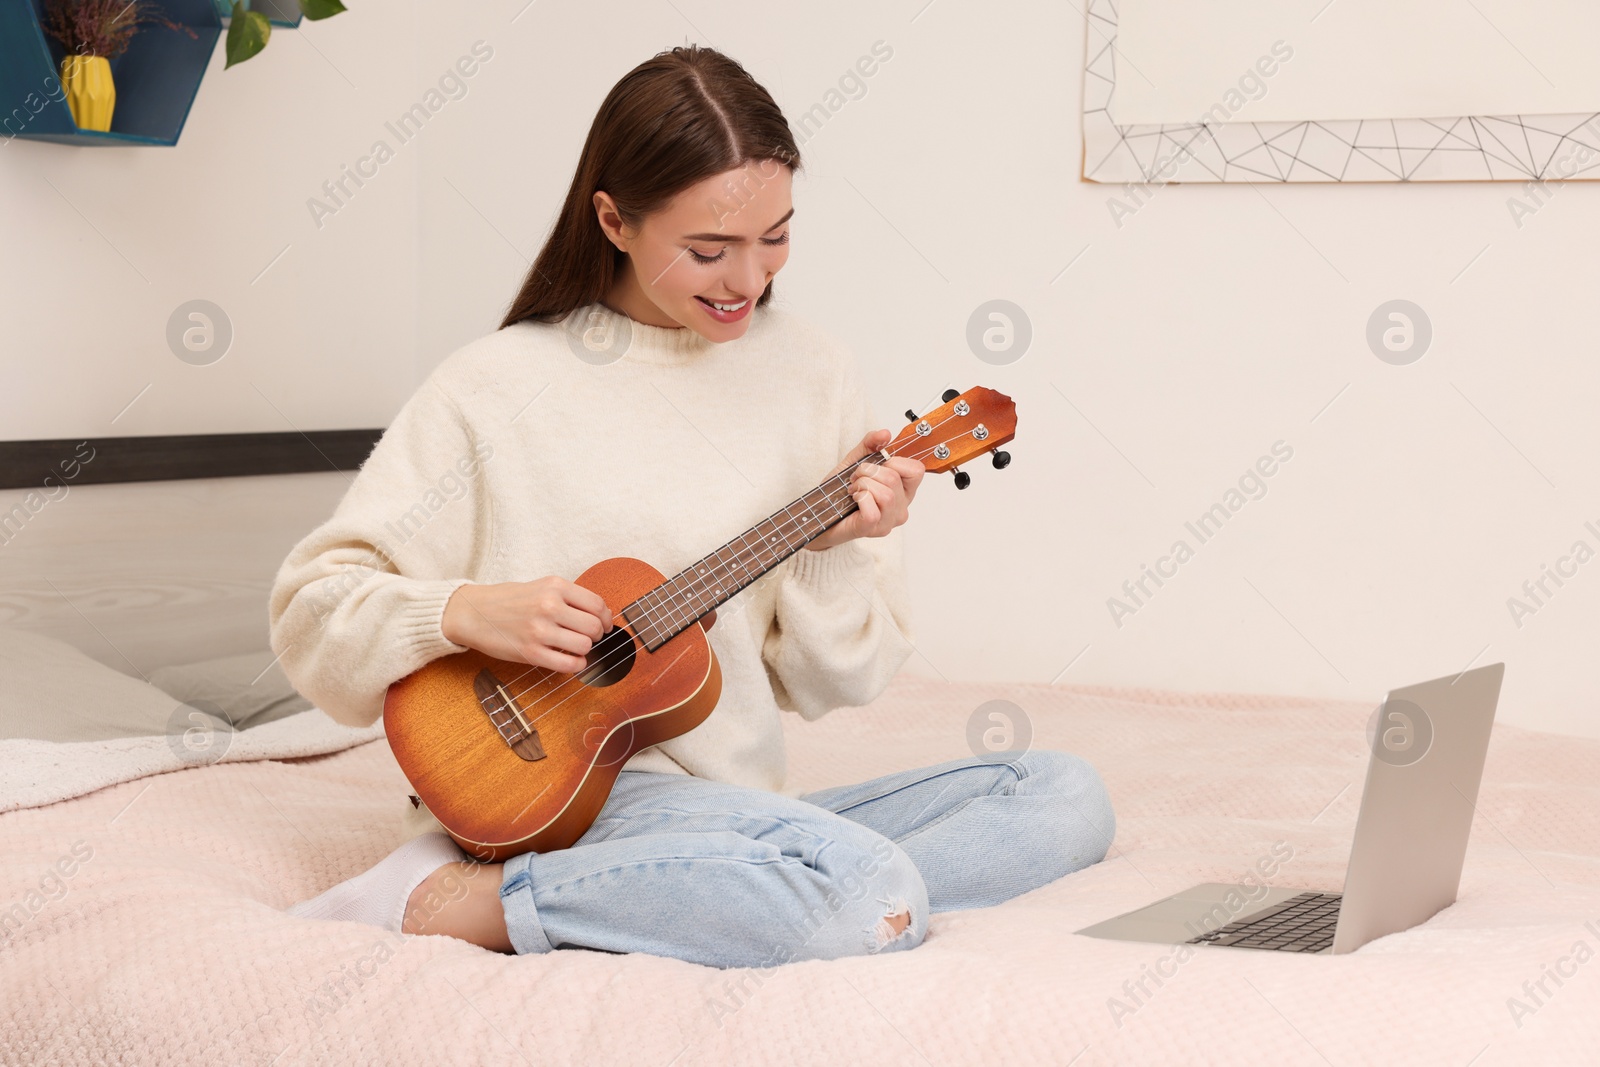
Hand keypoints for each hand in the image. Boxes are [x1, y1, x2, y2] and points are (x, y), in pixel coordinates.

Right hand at [442, 577, 613, 672]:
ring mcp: (540, 630)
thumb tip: (600, 615)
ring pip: (584, 646)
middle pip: (594, 627)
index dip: (606, 618)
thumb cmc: (508, 600)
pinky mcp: (531, 652)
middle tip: (588, 637)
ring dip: (585, 650)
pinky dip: (576, 665)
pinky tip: (570, 661)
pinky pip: (569, 664)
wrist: (472, 612)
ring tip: (575, 648)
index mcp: (554, 586)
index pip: (597, 604)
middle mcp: (549, 606)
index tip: (605, 625)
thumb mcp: (540, 587)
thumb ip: (568, 597)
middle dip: (597, 635)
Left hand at [806, 428, 923, 551]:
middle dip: (869, 471)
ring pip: (886, 494)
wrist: (820, 513)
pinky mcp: (873, 529)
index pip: (916, 469)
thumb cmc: (840, 491)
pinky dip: (860, 499)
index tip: (875, 464)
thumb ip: (871, 444)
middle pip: (895, 478)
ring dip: (863, 485)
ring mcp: (888, 521)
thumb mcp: (856, 461)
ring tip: (853, 489)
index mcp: (903, 490)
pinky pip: (873, 510)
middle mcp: (901, 507)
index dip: (894, 461)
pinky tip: (854, 500)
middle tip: (856, 477)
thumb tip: (885, 433)